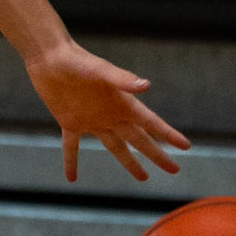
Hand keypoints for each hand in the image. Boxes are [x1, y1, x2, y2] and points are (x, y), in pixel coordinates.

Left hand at [26, 40, 189, 183]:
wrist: (49, 57)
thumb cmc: (77, 59)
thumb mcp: (100, 70)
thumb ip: (122, 79)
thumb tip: (146, 86)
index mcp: (122, 102)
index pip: (151, 123)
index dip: (168, 135)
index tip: (186, 147)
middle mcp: (111, 114)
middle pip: (139, 140)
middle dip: (156, 155)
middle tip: (174, 170)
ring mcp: (92, 120)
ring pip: (114, 147)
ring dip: (129, 162)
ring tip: (143, 177)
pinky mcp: (69, 122)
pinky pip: (72, 147)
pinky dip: (71, 162)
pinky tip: (72, 178)